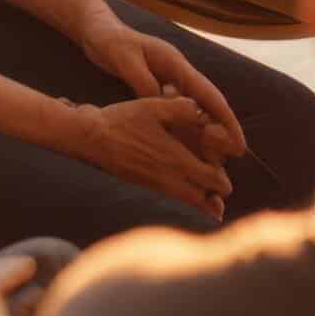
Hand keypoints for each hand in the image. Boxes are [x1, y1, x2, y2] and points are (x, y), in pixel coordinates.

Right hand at [68, 98, 233, 215]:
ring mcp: (153, 185)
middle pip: (201, 198)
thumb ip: (182, 109)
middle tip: (220, 194)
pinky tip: (184, 200)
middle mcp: (168, 177)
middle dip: (214, 196)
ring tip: (212, 208)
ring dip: (199, 203)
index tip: (225, 179)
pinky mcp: (141, 185)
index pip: (211, 179)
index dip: (222, 181)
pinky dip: (181, 203)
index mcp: (176, 159)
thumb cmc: (122, 120)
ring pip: (184, 202)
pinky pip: (168, 200)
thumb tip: (204, 112)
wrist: (89, 138)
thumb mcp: (154, 107)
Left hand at [77, 2, 244, 154]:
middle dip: (223, 129)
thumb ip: (144, 82)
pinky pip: (178, 111)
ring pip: (195, 110)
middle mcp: (179, 73)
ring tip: (214, 157)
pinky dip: (185, 127)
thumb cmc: (110, 43)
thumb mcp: (125, 61)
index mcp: (176, 64)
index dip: (226, 120)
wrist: (98, 32)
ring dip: (205, 131)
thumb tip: (165, 104)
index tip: (239, 142)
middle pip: (208, 104)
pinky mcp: (160, 86)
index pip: (208, 95)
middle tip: (234, 155)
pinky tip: (187, 145)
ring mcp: (170, 80)